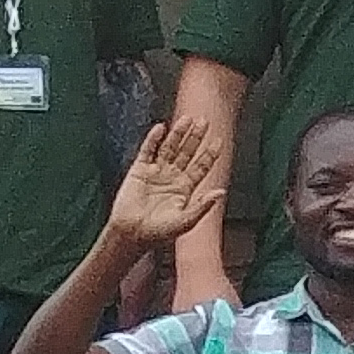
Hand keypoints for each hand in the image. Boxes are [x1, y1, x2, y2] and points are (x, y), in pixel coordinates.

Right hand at [105, 115, 229, 245]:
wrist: (132, 234)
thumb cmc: (159, 233)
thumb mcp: (186, 221)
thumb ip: (203, 205)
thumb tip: (221, 192)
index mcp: (185, 189)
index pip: (201, 167)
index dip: (209, 154)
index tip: (219, 140)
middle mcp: (172, 177)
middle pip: (187, 152)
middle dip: (196, 137)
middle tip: (205, 121)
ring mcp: (156, 172)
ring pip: (169, 148)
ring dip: (178, 134)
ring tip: (187, 119)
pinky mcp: (138, 171)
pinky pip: (147, 151)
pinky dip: (153, 140)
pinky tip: (161, 128)